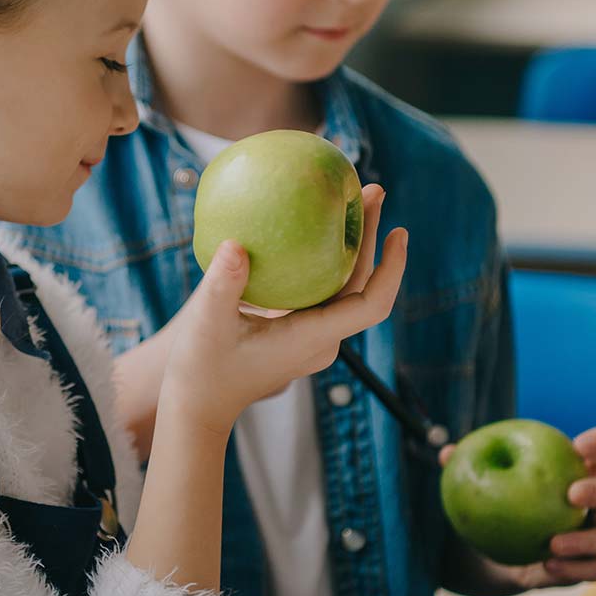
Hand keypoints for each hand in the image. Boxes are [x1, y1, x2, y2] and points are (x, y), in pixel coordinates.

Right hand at [162, 185, 405, 437]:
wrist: (196, 406)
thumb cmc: (199, 370)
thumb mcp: (206, 322)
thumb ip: (222, 283)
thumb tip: (236, 244)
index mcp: (312, 338)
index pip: (371, 304)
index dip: (391, 268)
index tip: (399, 231)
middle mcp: (321, 340)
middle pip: (361, 285)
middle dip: (370, 237)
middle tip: (372, 189)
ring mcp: (311, 338)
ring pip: (343, 286)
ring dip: (351, 245)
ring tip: (351, 201)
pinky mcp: (297, 332)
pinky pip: (321, 290)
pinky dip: (325, 258)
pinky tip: (312, 230)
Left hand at [440, 425, 595, 589]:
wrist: (490, 552)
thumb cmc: (493, 503)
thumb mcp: (481, 483)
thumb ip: (468, 465)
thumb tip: (447, 453)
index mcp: (574, 471)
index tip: (581, 446)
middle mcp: (591, 504)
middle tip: (571, 494)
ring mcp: (592, 536)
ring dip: (584, 541)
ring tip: (552, 544)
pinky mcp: (583, 567)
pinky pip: (592, 570)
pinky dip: (574, 569)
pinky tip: (547, 565)